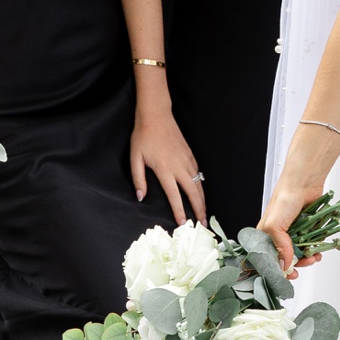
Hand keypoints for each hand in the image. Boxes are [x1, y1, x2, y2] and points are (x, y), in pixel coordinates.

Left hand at [130, 104, 205, 223]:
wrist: (156, 116)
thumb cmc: (143, 137)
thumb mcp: (135, 158)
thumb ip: (138, 179)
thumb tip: (140, 196)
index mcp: (165, 169)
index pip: (174, 195)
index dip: (179, 210)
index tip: (183, 223)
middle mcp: (179, 167)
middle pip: (193, 193)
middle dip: (199, 210)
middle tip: (203, 224)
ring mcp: (187, 160)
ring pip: (199, 184)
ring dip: (203, 199)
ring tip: (204, 212)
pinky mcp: (190, 154)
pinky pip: (198, 173)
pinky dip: (201, 185)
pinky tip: (200, 192)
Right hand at [257, 176, 324, 278]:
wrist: (304, 183)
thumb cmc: (284, 199)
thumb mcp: (274, 226)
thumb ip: (280, 247)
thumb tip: (286, 265)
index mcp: (266, 235)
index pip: (268, 257)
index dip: (276, 268)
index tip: (286, 275)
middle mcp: (279, 235)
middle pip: (286, 258)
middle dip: (295, 265)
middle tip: (301, 267)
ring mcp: (294, 232)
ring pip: (300, 253)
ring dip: (307, 258)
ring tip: (313, 257)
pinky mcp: (308, 229)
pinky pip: (312, 244)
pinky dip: (315, 250)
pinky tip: (318, 251)